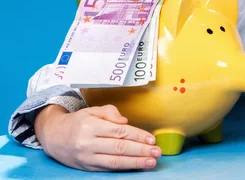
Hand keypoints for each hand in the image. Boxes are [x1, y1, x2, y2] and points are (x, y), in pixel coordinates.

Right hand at [34, 104, 160, 170]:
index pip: (119, 132)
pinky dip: (123, 168)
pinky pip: (107, 168)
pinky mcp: (86, 167)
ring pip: (114, 161)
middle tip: (157, 152)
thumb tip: (126, 121)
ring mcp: (87, 158)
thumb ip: (110, 113)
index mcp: (91, 126)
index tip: (152, 138)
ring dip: (135, 163)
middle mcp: (88, 143)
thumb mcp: (91, 110)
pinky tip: (135, 166)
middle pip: (119, 148)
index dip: (137, 136)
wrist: (53, 136)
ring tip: (151, 162)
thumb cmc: (77, 121)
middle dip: (141, 150)